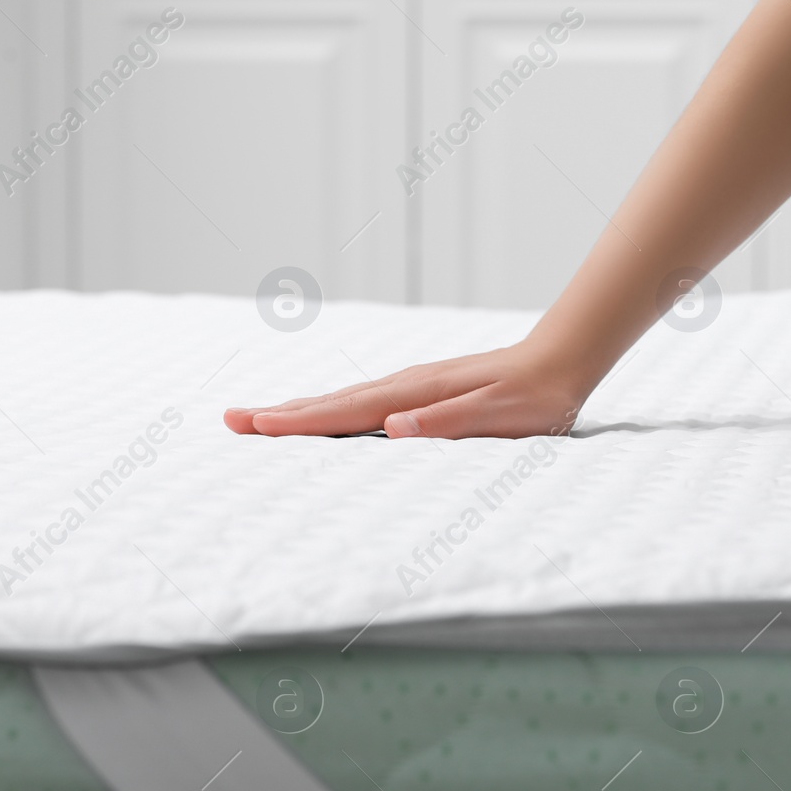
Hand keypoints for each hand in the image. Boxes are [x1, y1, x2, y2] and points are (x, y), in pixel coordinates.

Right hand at [225, 339, 590, 439]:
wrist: (559, 363)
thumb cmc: (532, 398)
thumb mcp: (497, 417)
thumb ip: (447, 423)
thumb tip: (393, 427)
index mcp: (413, 395)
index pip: (343, 412)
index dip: (295, 422)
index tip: (252, 425)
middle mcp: (404, 387)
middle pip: (330, 403)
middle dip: (280, 414)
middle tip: (231, 420)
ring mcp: (410, 388)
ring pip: (343, 402)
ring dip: (300, 411)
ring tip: (262, 419)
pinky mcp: (421, 394)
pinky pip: (363, 405)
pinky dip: (333, 413)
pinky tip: (327, 420)